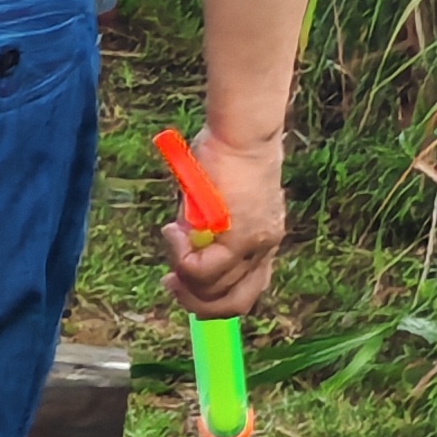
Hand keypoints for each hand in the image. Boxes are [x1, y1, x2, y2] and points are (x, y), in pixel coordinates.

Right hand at [164, 128, 286, 317]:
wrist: (242, 132)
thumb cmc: (228, 153)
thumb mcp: (216, 203)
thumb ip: (207, 230)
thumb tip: (187, 244)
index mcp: (262, 241)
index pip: (244, 292)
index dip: (211, 298)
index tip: (181, 281)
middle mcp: (264, 248)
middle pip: (233, 304)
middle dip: (196, 302)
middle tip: (172, 282)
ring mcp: (254, 245)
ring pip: (213, 290)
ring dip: (183, 274)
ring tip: (173, 239)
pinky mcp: (240, 237)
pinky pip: (202, 270)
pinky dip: (180, 258)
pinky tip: (173, 231)